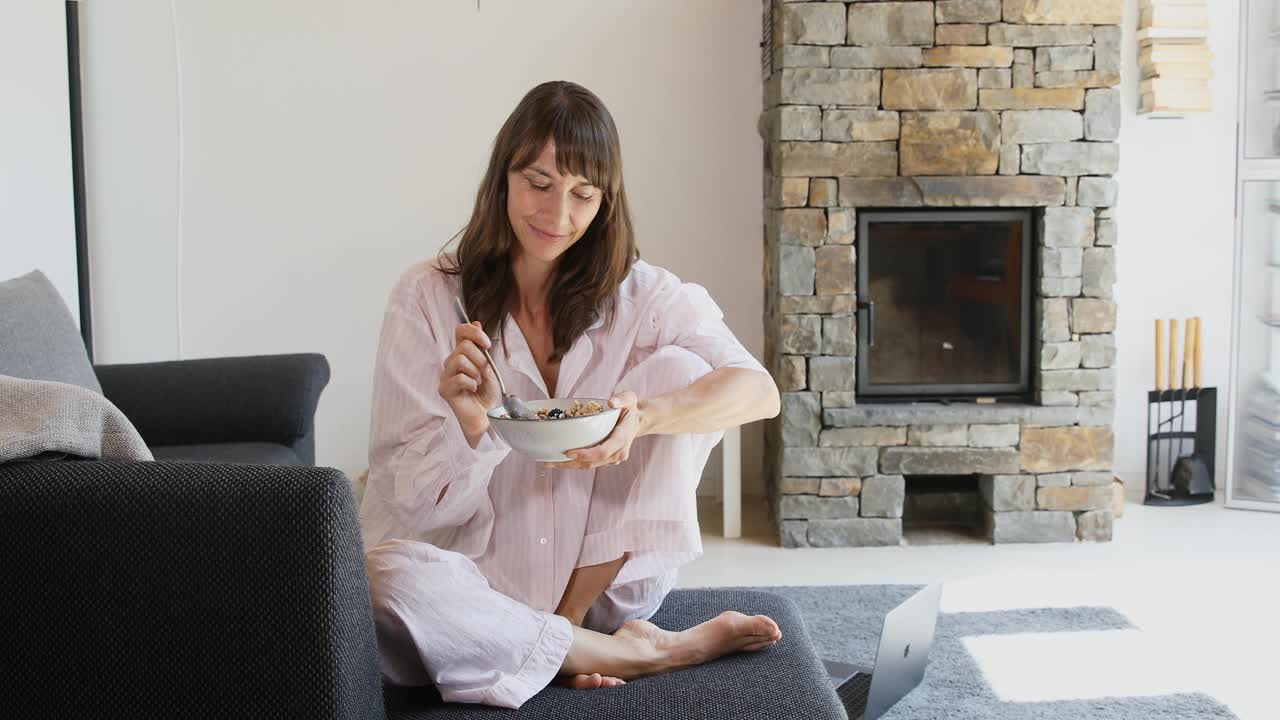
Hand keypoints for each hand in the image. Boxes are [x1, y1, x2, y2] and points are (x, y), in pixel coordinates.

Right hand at [437, 320, 500, 441]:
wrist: (487, 415)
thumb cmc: (487, 393)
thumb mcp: (489, 366)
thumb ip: (481, 347)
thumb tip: (476, 322)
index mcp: (462, 354)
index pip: (460, 331)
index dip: (474, 332)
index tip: (487, 344)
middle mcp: (451, 362)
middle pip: (463, 346)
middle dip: (480, 359)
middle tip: (484, 373)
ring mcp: (446, 375)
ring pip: (460, 360)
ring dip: (476, 372)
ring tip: (478, 382)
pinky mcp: (444, 389)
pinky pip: (459, 378)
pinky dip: (471, 384)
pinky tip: (473, 390)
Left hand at [552, 392, 641, 470]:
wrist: (637, 422)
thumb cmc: (630, 409)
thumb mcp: (630, 398)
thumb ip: (622, 398)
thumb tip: (610, 402)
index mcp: (622, 439)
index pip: (602, 451)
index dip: (585, 454)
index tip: (568, 452)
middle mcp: (617, 453)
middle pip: (591, 463)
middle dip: (569, 464)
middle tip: (549, 461)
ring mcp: (611, 459)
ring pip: (588, 466)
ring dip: (568, 466)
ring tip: (548, 462)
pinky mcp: (605, 460)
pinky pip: (588, 464)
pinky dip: (573, 463)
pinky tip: (558, 460)